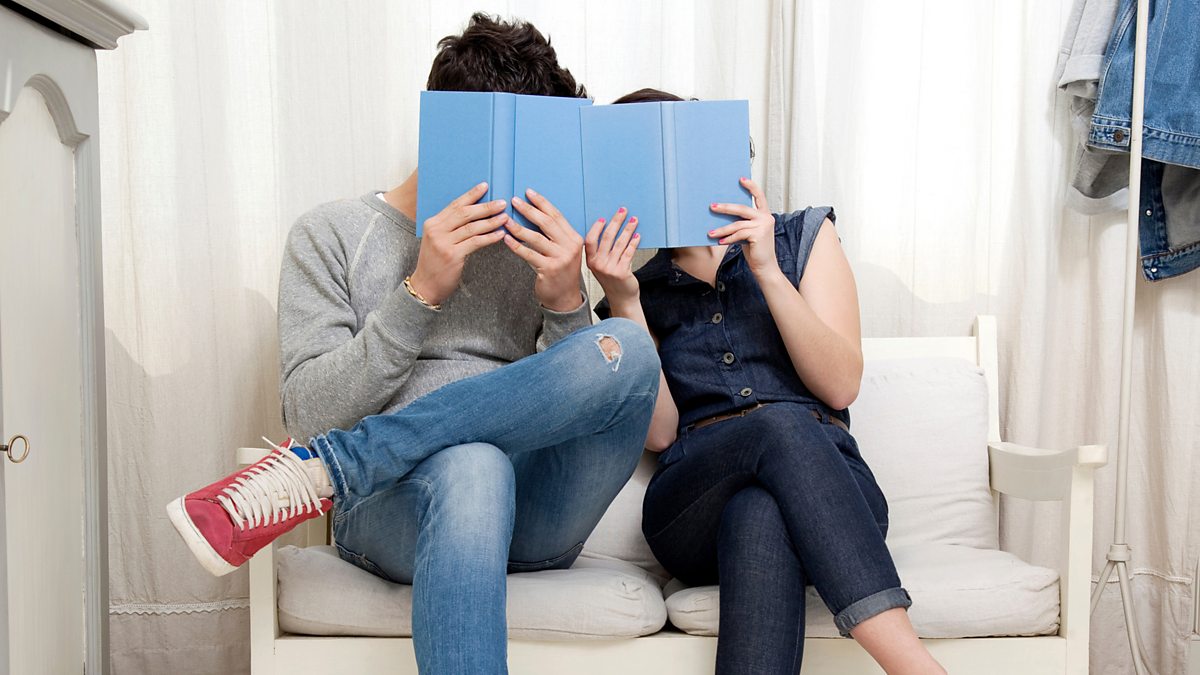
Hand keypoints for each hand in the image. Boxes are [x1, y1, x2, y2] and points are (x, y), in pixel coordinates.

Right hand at [409, 182, 509, 305]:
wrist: (425, 285)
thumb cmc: (435, 263)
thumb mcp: (438, 240)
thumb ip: (450, 227)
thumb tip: (473, 214)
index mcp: (433, 223)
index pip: (455, 205)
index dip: (471, 195)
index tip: (485, 186)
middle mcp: (436, 230)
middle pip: (465, 213)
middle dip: (485, 207)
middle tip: (502, 203)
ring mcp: (443, 242)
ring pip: (472, 227)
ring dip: (491, 221)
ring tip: (505, 217)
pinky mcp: (452, 255)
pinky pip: (475, 242)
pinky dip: (489, 237)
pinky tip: (500, 234)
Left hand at [505, 188, 584, 311]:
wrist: (565, 297)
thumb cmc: (561, 272)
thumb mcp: (565, 250)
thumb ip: (555, 235)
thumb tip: (534, 214)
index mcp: (574, 238)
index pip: (556, 215)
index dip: (541, 202)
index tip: (528, 192)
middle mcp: (570, 247)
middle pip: (546, 223)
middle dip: (529, 210)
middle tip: (514, 201)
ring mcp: (560, 258)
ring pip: (536, 238)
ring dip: (518, 227)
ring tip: (505, 219)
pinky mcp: (549, 270)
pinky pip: (528, 254)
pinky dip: (516, 245)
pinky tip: (506, 238)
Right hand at [585, 207, 640, 306]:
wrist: (621, 298)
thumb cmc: (612, 281)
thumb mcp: (601, 267)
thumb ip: (601, 252)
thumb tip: (610, 228)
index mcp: (590, 261)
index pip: (590, 240)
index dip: (596, 228)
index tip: (604, 218)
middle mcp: (598, 264)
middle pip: (607, 237)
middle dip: (616, 221)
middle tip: (623, 211)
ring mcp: (609, 268)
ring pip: (620, 243)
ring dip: (628, 229)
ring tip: (634, 220)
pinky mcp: (621, 271)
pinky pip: (628, 252)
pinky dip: (634, 242)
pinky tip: (637, 236)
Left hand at [709, 177, 778, 276]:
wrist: (765, 267)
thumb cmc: (755, 250)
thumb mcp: (748, 233)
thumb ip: (742, 223)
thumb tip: (723, 216)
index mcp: (764, 214)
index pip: (759, 196)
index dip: (751, 187)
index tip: (741, 179)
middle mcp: (766, 218)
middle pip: (743, 208)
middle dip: (726, 207)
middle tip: (712, 206)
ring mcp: (763, 226)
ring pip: (738, 223)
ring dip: (722, 229)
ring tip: (711, 232)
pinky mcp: (759, 235)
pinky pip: (739, 234)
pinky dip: (728, 238)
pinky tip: (720, 242)